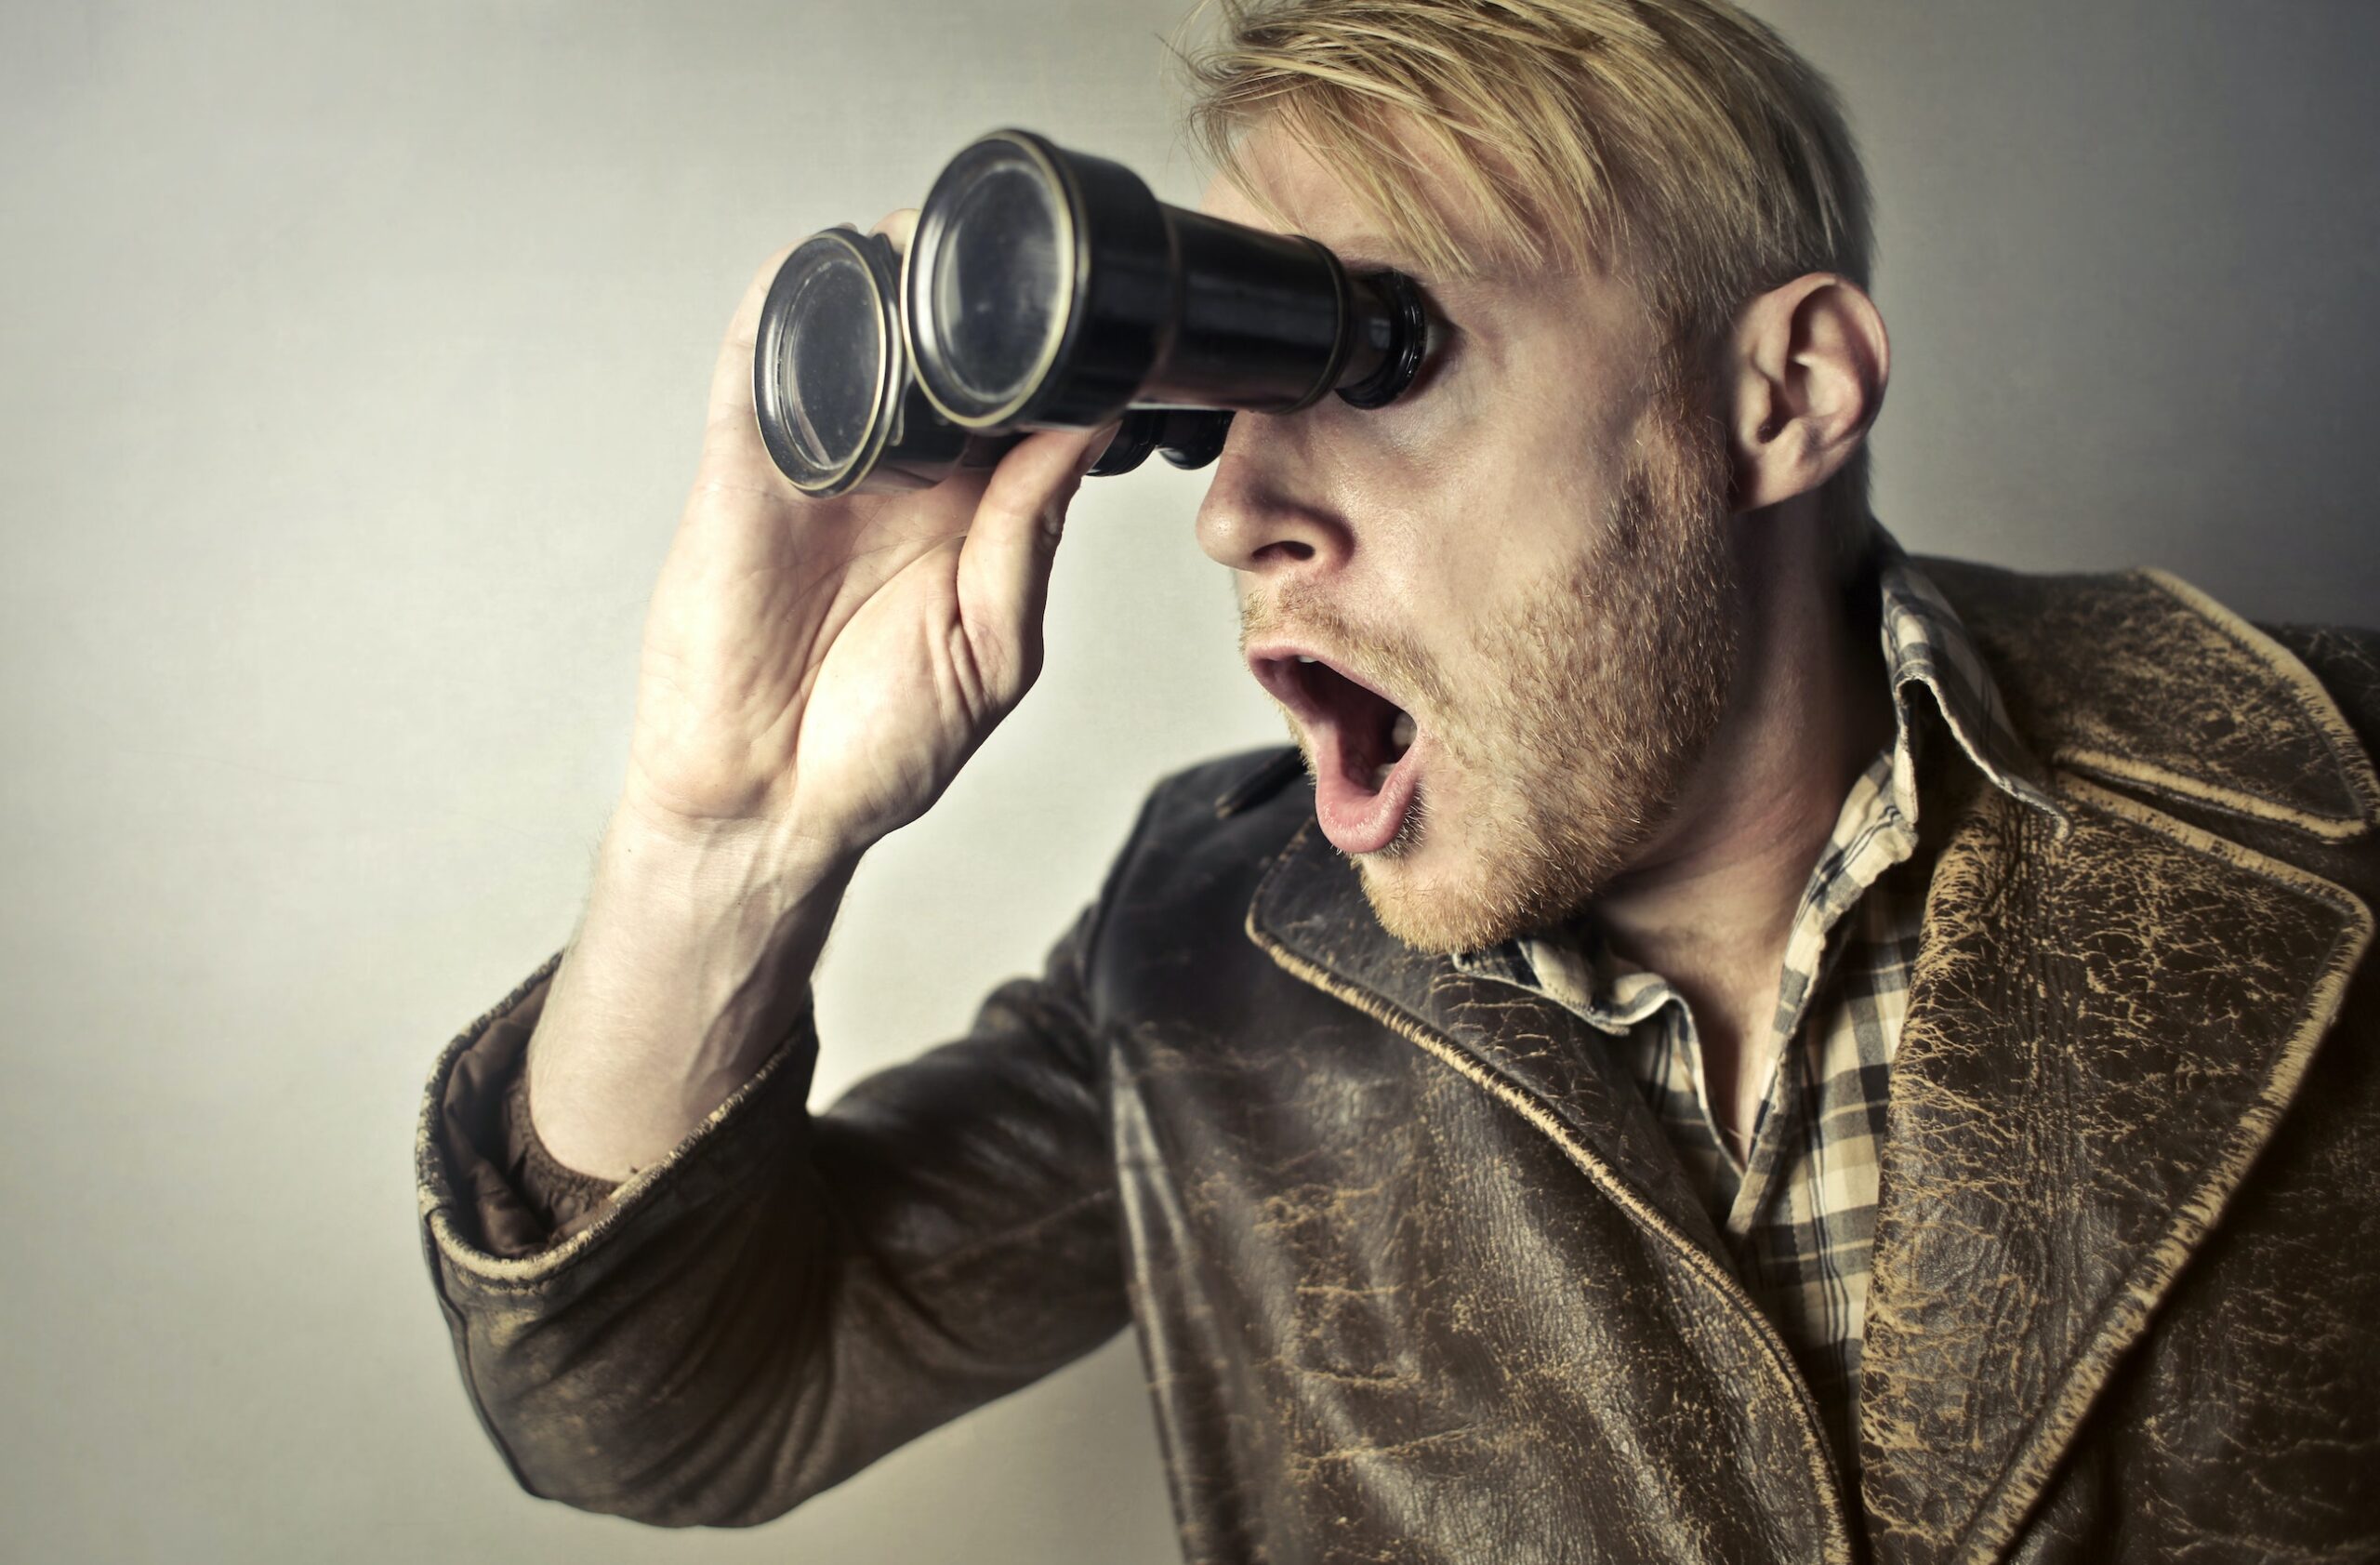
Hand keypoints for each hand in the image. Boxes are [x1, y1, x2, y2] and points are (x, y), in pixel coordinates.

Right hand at [622, 211, 1109, 859]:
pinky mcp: (743, 469)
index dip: (1056, 346)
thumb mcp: (994, 645)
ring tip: (927, 242)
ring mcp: (822, 463)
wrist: (769, 807)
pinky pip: (759, 363)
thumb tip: (1092, 423)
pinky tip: (831, 275)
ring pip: (854, 334)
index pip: (1021, 400)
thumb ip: (1030, 529)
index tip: (1101, 303)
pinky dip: (788, 306)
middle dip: (972, 290)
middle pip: (940, 346)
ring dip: (885, 276)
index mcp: (974, 512)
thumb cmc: (882, 748)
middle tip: (1015, 255)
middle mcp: (902, 474)